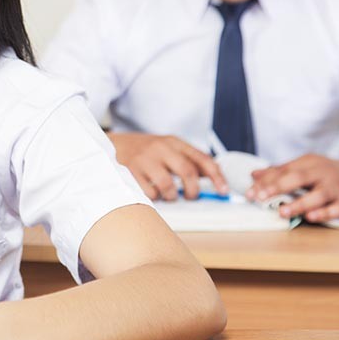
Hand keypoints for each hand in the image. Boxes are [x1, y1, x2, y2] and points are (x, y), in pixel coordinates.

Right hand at [109, 133, 227, 200]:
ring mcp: (145, 159)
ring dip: (172, 196)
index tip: (224, 190)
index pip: (202, 158)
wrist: (114, 143)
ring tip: (168, 195)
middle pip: (187, 172)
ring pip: (168, 185)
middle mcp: (161, 148)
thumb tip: (214, 178)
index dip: (216, 176)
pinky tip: (152, 192)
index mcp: (174, 142)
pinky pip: (149, 192)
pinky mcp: (131, 170)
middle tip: (191, 196)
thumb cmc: (146, 150)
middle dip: (193, 190)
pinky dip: (154, 197)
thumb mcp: (168, 147)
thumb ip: (188, 159)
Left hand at [247, 155, 338, 221]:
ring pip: (317, 195)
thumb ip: (278, 171)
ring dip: (298, 203)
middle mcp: (321, 174)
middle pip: (298, 178)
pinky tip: (310, 217)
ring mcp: (334, 188)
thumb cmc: (326, 173)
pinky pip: (334, 209)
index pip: (283, 171)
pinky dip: (323, 213)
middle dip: (277, 188)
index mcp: (308, 163)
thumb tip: (253, 174)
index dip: (265, 182)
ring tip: (282, 211)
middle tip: (260, 197)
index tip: (249, 193)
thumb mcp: (304, 166)